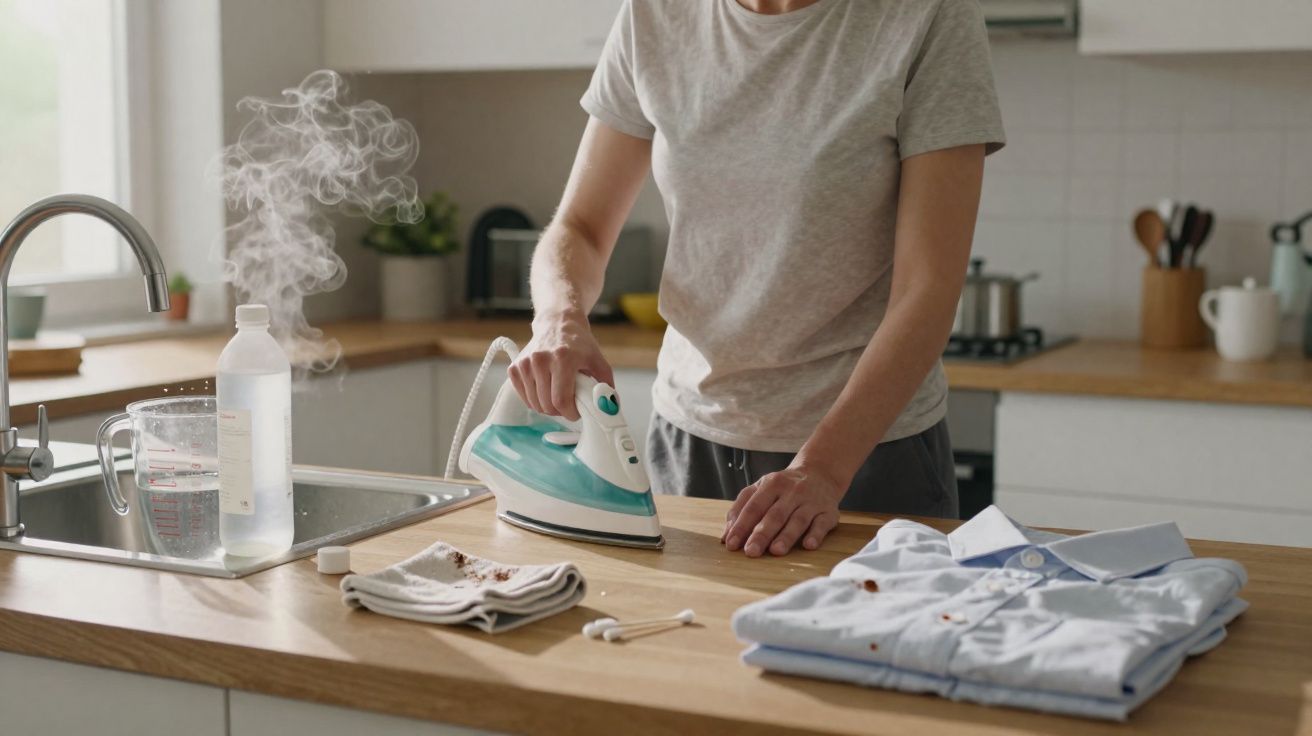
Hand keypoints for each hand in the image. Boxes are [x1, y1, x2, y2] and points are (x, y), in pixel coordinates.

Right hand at [508, 313, 614, 420]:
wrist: (557, 324)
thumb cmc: (578, 344)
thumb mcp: (598, 360)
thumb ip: (605, 385)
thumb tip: (608, 407)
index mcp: (563, 358)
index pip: (561, 400)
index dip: (569, 413)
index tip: (576, 412)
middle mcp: (541, 360)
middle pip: (547, 405)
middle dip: (560, 411)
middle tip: (568, 404)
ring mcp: (526, 364)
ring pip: (535, 404)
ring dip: (547, 407)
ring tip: (557, 396)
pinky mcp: (515, 368)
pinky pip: (524, 397)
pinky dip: (535, 400)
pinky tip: (545, 391)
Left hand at [722, 463, 843, 556]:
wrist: (820, 473)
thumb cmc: (783, 488)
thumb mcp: (760, 489)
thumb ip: (741, 509)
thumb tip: (726, 536)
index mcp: (772, 484)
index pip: (754, 507)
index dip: (742, 526)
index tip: (731, 544)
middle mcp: (792, 492)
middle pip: (775, 515)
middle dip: (762, 534)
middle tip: (751, 551)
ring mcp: (811, 502)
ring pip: (798, 520)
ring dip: (787, 536)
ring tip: (775, 551)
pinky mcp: (828, 512)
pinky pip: (822, 524)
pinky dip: (815, 535)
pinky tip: (808, 545)